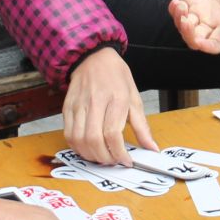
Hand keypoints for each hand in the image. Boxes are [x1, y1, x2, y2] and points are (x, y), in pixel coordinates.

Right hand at [62, 47, 155, 165]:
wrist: (93, 57)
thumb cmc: (116, 77)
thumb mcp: (135, 99)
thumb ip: (143, 127)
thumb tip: (152, 149)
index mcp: (116, 99)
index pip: (113, 134)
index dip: (119, 153)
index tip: (126, 161)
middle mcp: (95, 102)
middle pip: (94, 140)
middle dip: (104, 158)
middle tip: (113, 161)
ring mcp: (78, 105)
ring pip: (78, 139)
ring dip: (89, 155)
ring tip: (101, 157)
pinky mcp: (67, 107)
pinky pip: (68, 134)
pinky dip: (77, 147)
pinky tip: (88, 148)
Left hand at [170, 0, 219, 53]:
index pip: (215, 44)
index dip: (207, 47)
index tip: (199, 40)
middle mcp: (212, 20)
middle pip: (196, 39)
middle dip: (188, 35)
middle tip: (186, 21)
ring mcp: (199, 9)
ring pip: (184, 27)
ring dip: (179, 21)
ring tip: (180, 7)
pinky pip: (178, 11)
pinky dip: (174, 10)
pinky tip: (176, 2)